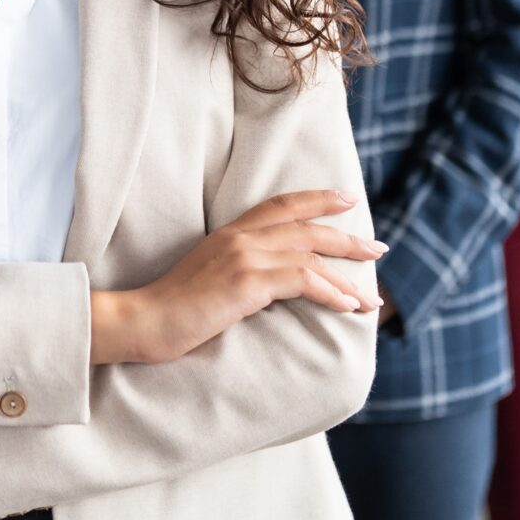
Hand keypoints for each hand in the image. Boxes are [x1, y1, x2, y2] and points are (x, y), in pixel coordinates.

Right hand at [92, 190, 383, 365]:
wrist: (142, 321)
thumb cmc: (172, 310)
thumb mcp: (209, 279)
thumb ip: (239, 270)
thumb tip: (272, 284)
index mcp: (230, 233)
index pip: (281, 205)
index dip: (317, 199)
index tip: (347, 198)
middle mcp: (240, 237)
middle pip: (306, 227)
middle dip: (347, 239)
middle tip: (377, 248)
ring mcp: (243, 257)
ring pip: (311, 255)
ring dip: (347, 277)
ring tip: (371, 298)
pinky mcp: (246, 282)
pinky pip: (302, 280)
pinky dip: (330, 293)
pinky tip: (347, 307)